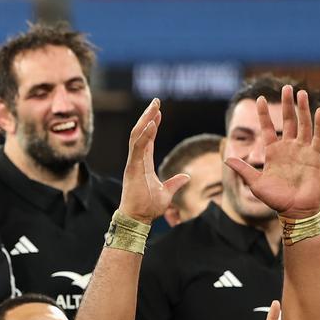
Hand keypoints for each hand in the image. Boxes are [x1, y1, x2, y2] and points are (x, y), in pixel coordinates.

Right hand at [119, 99, 189, 222]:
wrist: (138, 219)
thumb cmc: (148, 208)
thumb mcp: (167, 193)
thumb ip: (175, 183)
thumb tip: (186, 177)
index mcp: (143, 163)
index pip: (147, 139)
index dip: (153, 125)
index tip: (159, 112)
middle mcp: (136, 160)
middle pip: (141, 132)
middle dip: (148, 116)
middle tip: (156, 101)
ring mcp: (133, 163)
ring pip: (137, 136)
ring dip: (145, 120)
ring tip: (154, 107)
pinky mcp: (132, 168)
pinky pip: (138, 147)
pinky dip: (144, 134)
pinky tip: (152, 123)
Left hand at [225, 86, 319, 219]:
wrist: (294, 211)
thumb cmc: (275, 199)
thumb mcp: (255, 183)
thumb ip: (242, 169)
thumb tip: (226, 158)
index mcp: (273, 152)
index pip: (268, 128)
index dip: (264, 114)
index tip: (259, 99)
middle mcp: (289, 148)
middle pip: (288, 121)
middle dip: (287, 105)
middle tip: (287, 87)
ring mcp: (303, 151)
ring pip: (303, 125)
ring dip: (302, 109)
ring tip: (301, 93)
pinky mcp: (316, 157)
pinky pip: (318, 137)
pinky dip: (319, 124)